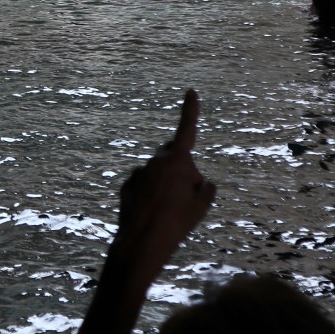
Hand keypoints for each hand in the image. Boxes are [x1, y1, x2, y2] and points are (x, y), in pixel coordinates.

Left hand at [110, 89, 214, 297]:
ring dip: (166, 186)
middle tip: (188, 197)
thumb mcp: (202, 206)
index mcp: (176, 162)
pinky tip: (153, 214)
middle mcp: (155, 162)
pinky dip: (150, 196)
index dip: (190, 111)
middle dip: (183, 171)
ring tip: (169, 213)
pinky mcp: (127, 185)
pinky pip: (144, 186)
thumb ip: (207, 189)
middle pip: (174, 159)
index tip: (191, 92)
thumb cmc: (177, 223)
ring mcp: (139, 173)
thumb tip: (203, 183)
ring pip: (159, 175)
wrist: (142, 242)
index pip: (186, 130)